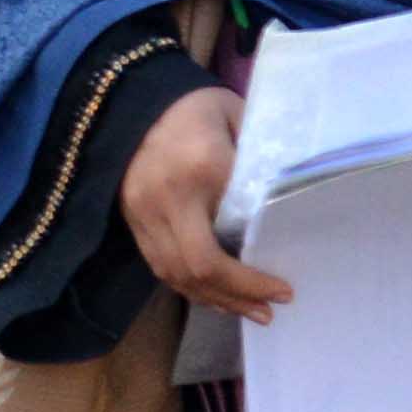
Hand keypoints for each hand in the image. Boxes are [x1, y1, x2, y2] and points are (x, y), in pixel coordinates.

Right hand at [117, 86, 297, 321]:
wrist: (125, 99)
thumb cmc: (192, 106)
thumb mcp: (236, 117)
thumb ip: (260, 156)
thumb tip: (286, 197)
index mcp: (203, 167)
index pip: (236, 231)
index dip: (257, 269)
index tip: (285, 287)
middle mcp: (169, 198)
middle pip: (202, 266)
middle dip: (239, 293)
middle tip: (272, 308)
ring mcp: (144, 214)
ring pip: (178, 274)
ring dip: (215, 299)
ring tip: (249, 312)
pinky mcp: (131, 222)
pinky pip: (160, 267)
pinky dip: (190, 288)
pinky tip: (215, 298)